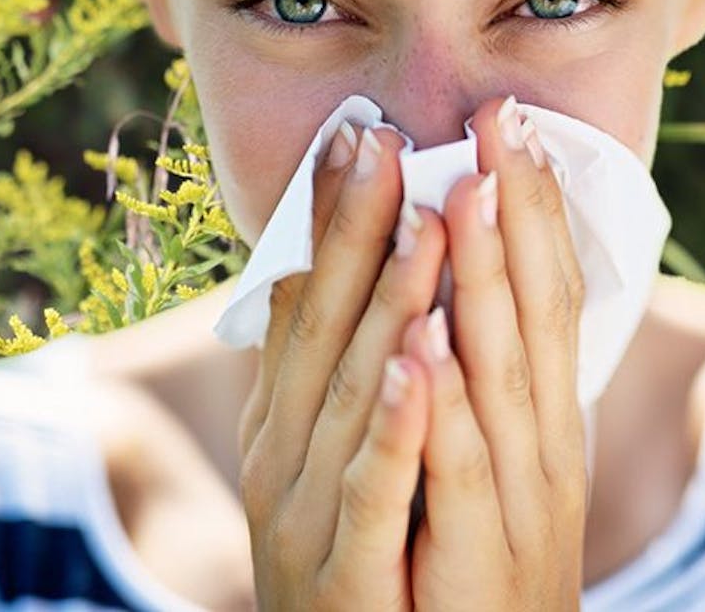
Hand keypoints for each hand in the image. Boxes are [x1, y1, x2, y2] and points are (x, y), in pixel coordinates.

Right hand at [238, 123, 446, 610]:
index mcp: (281, 423)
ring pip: (351, 394)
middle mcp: (280, 457)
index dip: (327, 221)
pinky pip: (372, 488)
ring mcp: (303, 514)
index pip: (302, 304)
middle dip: (353, 231)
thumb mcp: (326, 461)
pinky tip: (420, 364)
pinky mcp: (342, 574)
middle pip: (320, 330)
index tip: (356, 137)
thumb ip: (331, 379)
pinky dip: (395, 424)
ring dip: (387, 303)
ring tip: (425, 220)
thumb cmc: (354, 565)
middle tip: (383, 141)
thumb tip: (334, 278)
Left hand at [404, 96, 587, 609]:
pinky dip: (441, 411)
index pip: (541, 299)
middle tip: (499, 119)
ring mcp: (511, 504)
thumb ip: (474, 380)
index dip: (532, 212)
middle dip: (516, 215)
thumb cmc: (466, 560)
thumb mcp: (480, 458)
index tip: (510, 124)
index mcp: (537, 421)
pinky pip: (452, 475)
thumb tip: (447, 289)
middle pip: (532, 318)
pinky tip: (424, 349)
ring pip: (499, 380)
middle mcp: (537, 450)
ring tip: (461, 195)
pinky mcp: (471, 559)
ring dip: (485, 284)